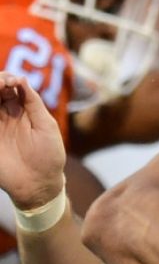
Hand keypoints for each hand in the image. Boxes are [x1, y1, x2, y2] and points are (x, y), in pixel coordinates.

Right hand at [0, 73, 65, 208]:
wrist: (39, 185)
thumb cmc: (49, 157)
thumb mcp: (47, 127)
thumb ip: (34, 103)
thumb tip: (21, 79)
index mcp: (24, 110)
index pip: (11, 85)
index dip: (9, 78)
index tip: (12, 81)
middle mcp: (7, 115)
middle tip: (1, 83)